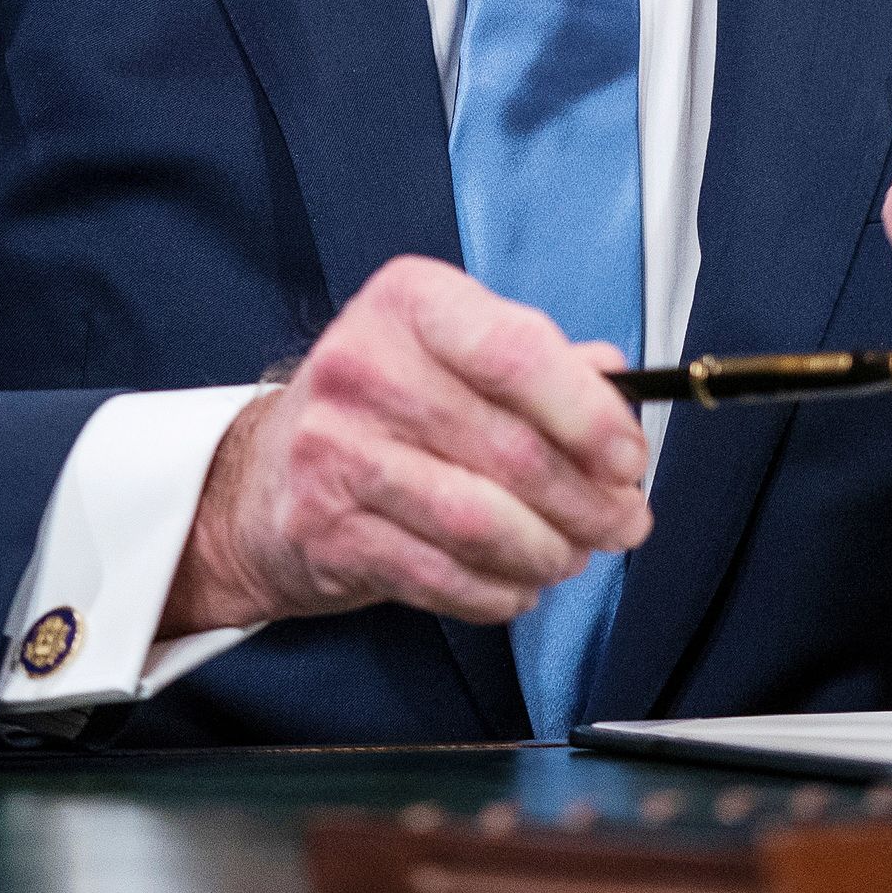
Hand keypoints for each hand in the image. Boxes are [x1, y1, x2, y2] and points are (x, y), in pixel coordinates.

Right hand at [163, 257, 651, 636]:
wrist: (262, 478)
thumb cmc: (385, 408)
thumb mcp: (455, 352)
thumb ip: (544, 363)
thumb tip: (624, 392)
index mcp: (411, 302)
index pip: (517, 352)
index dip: (589, 415)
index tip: (629, 459)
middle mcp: (363, 366)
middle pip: (512, 450)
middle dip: (590, 502)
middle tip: (624, 522)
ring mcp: (335, 451)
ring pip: (482, 523)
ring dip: (551, 552)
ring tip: (573, 555)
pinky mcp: (326, 530)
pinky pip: (443, 577)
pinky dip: (499, 590)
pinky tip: (518, 582)